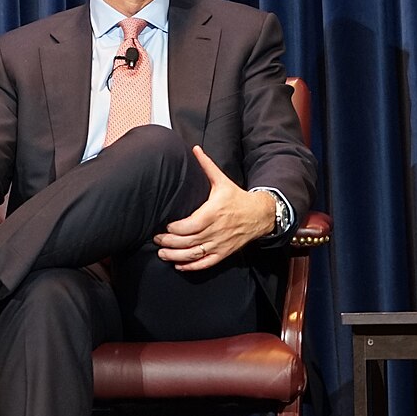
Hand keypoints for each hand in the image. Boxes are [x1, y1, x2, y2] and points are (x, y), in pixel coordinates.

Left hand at [151, 147, 273, 271]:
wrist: (259, 214)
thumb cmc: (236, 197)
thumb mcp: (222, 181)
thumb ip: (206, 166)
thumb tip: (194, 148)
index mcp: (213, 212)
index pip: (190, 225)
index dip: (176, 228)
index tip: (166, 226)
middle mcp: (216, 230)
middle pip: (189, 241)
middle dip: (170, 242)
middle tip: (157, 239)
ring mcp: (220, 244)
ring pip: (195, 254)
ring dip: (176, 257)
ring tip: (162, 254)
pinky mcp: (223, 253)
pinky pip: (206, 263)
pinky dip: (191, 267)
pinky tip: (179, 265)